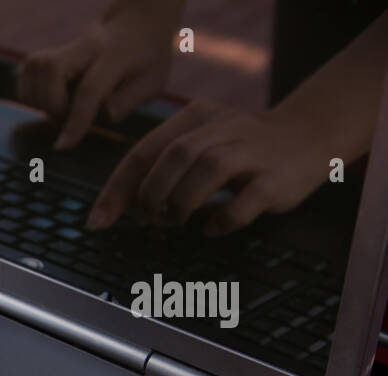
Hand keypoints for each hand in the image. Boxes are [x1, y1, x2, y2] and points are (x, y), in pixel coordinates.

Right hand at [17, 0, 181, 149]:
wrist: (136, 27)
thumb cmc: (146, 60)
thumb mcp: (153, 82)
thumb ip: (128, 101)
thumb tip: (103, 117)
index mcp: (115, 55)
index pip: (90, 89)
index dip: (75, 120)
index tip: (63, 146)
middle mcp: (85, 46)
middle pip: (52, 70)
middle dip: (52, 105)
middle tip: (67, 120)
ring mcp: (64, 47)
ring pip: (34, 69)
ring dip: (39, 99)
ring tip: (60, 110)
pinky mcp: (50, 52)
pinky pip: (26, 72)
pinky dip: (29, 92)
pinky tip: (48, 101)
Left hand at [87, 99, 329, 233]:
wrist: (309, 134)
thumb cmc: (240, 148)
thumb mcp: (199, 142)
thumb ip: (161, 166)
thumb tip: (117, 206)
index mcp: (195, 117)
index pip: (144, 151)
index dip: (116, 189)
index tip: (98, 220)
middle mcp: (223, 128)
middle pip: (173, 157)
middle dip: (150, 195)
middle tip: (148, 220)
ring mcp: (252, 152)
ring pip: (207, 171)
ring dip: (181, 204)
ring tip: (176, 221)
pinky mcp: (275, 178)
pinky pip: (244, 202)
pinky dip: (222, 219)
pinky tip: (211, 228)